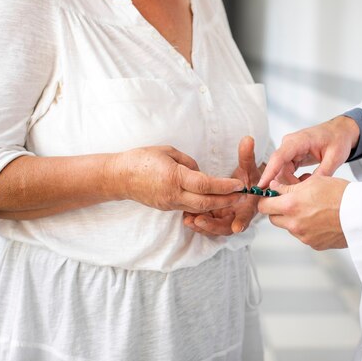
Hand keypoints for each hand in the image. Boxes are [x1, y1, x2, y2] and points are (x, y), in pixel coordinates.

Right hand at [106, 146, 243, 212]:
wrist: (119, 177)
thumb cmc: (143, 159)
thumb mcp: (168, 152)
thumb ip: (189, 163)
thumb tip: (202, 172)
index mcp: (174, 177)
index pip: (205, 184)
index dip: (224, 185)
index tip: (240, 183)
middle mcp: (173, 194)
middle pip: (206, 202)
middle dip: (227, 200)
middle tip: (243, 196)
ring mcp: (170, 204)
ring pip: (200, 208)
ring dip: (218, 205)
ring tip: (234, 200)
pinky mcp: (168, 208)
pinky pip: (190, 208)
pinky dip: (204, 207)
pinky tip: (216, 203)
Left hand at [184, 136, 261, 235]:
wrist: (248, 187)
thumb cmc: (248, 177)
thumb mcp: (249, 166)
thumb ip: (247, 155)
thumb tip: (248, 139)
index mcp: (250, 205)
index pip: (247, 216)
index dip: (242, 221)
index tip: (236, 226)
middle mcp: (238, 216)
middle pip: (226, 227)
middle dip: (212, 226)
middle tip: (199, 220)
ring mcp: (225, 219)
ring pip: (214, 228)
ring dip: (202, 226)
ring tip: (188, 221)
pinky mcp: (215, 219)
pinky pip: (206, 225)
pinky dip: (197, 223)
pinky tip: (186, 218)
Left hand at [257, 176, 349, 249]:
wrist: (361, 215)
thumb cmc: (342, 196)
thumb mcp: (313, 181)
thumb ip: (289, 186)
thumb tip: (275, 187)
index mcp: (291, 205)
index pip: (264, 205)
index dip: (266, 199)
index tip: (271, 196)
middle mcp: (294, 223)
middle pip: (273, 218)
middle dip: (278, 209)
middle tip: (291, 200)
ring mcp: (303, 236)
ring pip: (288, 227)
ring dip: (293, 219)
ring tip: (311, 209)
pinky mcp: (314, 244)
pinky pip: (303, 236)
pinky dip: (307, 228)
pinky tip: (320, 219)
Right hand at [258, 116, 359, 187]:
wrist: (341, 132)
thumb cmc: (338, 139)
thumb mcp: (334, 157)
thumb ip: (322, 173)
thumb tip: (309, 190)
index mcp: (298, 140)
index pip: (278, 157)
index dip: (269, 172)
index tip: (261, 187)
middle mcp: (290, 144)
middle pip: (279, 168)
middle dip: (286, 184)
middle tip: (301, 194)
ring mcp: (289, 151)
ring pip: (282, 172)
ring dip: (292, 183)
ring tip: (309, 185)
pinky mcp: (292, 157)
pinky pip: (287, 172)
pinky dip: (294, 180)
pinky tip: (307, 181)